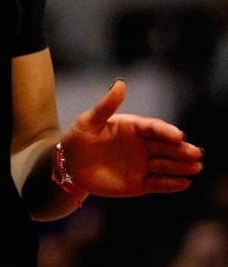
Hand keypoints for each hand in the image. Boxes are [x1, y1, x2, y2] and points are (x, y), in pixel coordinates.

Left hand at [60, 79, 203, 197]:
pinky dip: (171, 184)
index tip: (178, 135)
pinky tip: (185, 183)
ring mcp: (142, 164)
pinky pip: (158, 183)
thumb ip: (106, 105)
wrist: (71, 165)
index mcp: (132, 126)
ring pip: (165, 165)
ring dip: (181, 166)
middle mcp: (141, 145)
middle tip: (196, 153)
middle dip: (181, 150)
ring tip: (195, 167)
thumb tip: (120, 83)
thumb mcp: (90, 120)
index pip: (153, 128)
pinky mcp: (140, 183)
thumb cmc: (79, 137)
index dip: (166, 131)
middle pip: (165, 147)